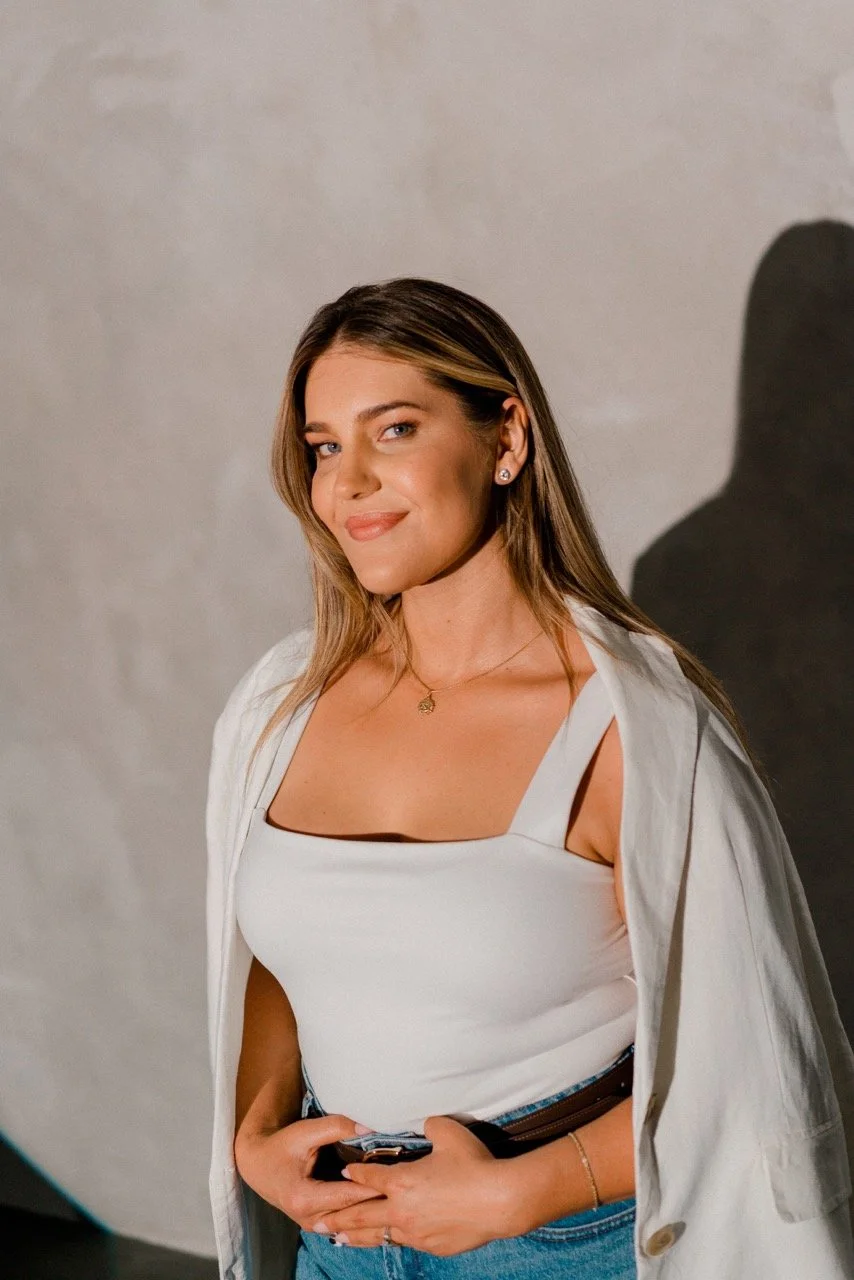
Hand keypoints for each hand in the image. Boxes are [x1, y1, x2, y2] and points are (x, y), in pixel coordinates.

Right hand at [234, 1113, 386, 1229]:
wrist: (258, 1165)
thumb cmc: (281, 1146)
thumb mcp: (305, 1132)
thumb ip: (336, 1127)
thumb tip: (369, 1127)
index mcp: (304, 1198)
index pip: (349, 1196)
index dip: (374, 1186)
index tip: (400, 1178)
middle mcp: (310, 1218)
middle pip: (354, 1213)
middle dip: (379, 1200)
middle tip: (407, 1187)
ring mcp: (315, 1225)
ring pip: (353, 1221)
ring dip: (374, 1207)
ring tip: (400, 1192)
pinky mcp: (320, 1223)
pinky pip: (347, 1220)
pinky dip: (364, 1210)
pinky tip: (383, 1198)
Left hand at [307, 1115, 513, 1254]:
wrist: (499, 1201)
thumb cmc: (474, 1164)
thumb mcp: (448, 1133)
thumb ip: (429, 1126)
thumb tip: (424, 1124)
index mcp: (401, 1181)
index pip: (368, 1176)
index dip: (355, 1172)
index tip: (344, 1172)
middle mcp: (401, 1210)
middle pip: (361, 1214)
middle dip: (337, 1217)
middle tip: (317, 1222)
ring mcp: (415, 1232)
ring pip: (379, 1235)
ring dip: (358, 1235)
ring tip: (340, 1238)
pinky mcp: (432, 1246)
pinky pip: (406, 1242)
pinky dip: (392, 1240)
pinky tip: (387, 1240)